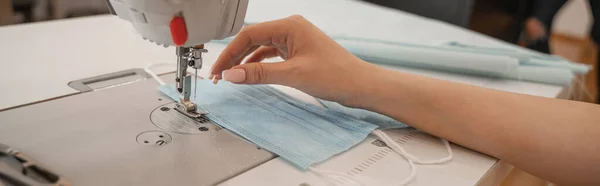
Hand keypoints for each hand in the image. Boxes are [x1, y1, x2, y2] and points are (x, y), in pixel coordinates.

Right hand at [210, 15, 380, 106]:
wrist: (360, 85)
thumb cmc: (337, 75)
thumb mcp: (293, 75)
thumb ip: (260, 74)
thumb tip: (232, 74)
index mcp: (290, 26)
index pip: (249, 35)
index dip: (229, 53)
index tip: (218, 70)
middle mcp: (291, 28)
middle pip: (252, 39)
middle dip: (233, 58)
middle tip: (218, 76)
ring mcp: (295, 39)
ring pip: (260, 47)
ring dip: (244, 62)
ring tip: (230, 77)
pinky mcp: (298, 51)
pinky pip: (271, 54)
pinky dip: (258, 64)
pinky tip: (250, 74)